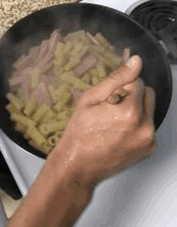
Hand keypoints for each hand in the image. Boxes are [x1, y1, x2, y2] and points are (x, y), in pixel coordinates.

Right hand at [49, 55, 155, 187]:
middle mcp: (144, 126)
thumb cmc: (79, 133)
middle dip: (132, 95)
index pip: (137, 81)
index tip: (109, 98)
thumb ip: (116, 79)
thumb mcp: (90, 99)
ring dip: (136, 109)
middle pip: (147, 94)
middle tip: (111, 108)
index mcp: (130, 111)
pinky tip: (120, 132)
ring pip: (149, 109)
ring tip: (114, 121)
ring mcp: (148, 140)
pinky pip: (148, 126)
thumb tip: (136, 61)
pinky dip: (137, 124)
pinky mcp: (148, 149)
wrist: (77, 165)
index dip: (121, 86)